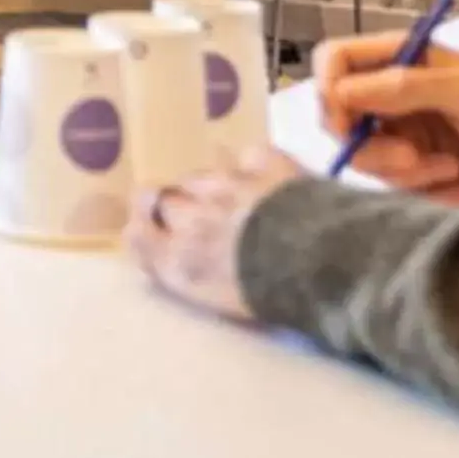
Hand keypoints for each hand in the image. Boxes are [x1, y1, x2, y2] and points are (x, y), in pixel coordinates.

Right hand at [124, 156, 297, 321]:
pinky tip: (267, 179)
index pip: (137, 235)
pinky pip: (248, 156)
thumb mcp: (216, 301)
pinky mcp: (262, 163)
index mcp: (180, 260)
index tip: (148, 226)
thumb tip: (174, 256)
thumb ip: (186, 272)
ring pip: (198, 176)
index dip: (140, 227)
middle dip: (169, 203)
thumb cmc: (271, 298)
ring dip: (208, 187)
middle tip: (190, 213)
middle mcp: (192, 217)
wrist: (321, 265)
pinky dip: (254, 166)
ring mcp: (226, 184)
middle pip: (158, 198)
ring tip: (233, 201)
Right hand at [313, 34, 458, 211]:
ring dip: (408, 176)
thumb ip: (405, 86)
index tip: (349, 123)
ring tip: (453, 173)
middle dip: (373, 148)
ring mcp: (411, 136)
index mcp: (406, 60)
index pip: (336, 62)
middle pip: (343, 121)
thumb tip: (344, 93)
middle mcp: (400, 96)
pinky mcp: (426, 174)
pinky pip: (401, 192)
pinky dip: (430, 196)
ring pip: (370, 163)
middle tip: (412, 160)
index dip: (330, 91)